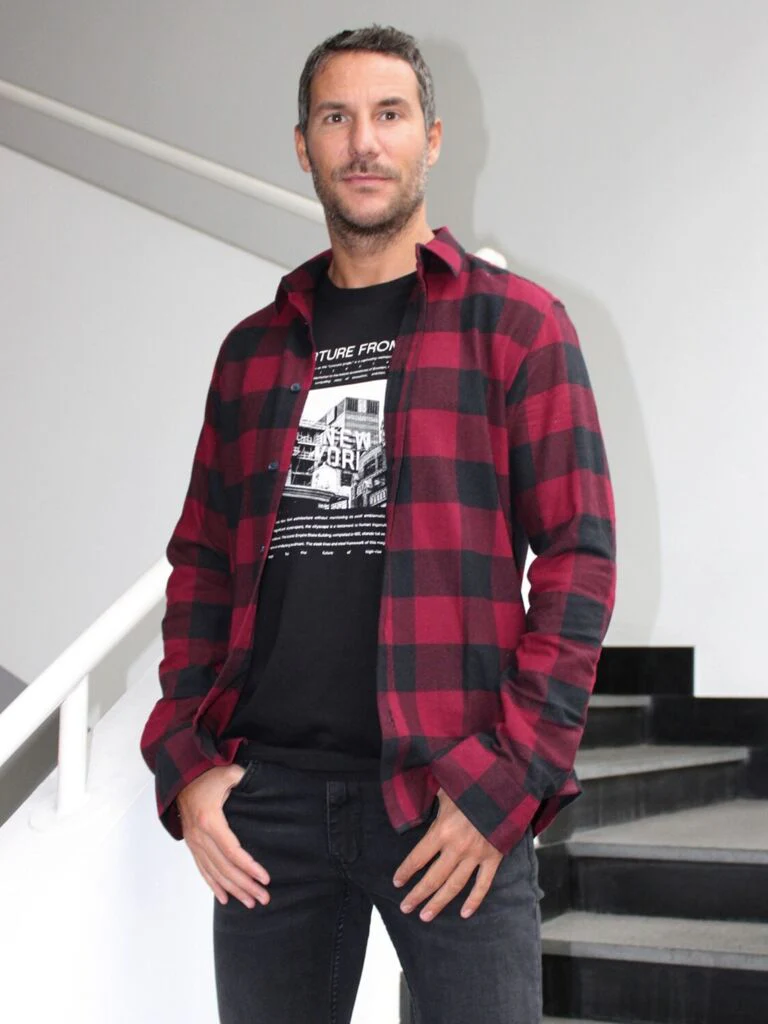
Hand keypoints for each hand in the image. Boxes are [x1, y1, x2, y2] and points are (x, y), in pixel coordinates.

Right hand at [176, 765, 270, 908]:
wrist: (180, 775)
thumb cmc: (206, 773)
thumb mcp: (228, 772)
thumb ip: (245, 779)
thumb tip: (264, 786)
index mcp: (210, 820)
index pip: (232, 851)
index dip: (249, 867)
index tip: (265, 878)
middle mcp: (200, 836)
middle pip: (225, 868)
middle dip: (246, 885)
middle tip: (264, 898)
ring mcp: (194, 842)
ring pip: (215, 872)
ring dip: (233, 889)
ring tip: (251, 902)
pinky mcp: (192, 843)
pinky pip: (203, 869)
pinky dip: (214, 885)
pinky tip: (225, 898)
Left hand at [392, 788, 502, 921]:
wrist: (504, 788)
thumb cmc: (471, 786)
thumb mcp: (445, 790)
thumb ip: (430, 800)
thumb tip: (414, 801)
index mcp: (442, 831)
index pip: (418, 857)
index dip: (406, 871)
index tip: (396, 882)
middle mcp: (457, 847)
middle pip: (433, 878)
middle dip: (417, 894)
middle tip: (405, 907)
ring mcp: (476, 855)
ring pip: (454, 886)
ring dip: (439, 902)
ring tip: (425, 916)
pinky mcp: (493, 858)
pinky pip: (483, 884)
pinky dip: (474, 900)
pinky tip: (465, 913)